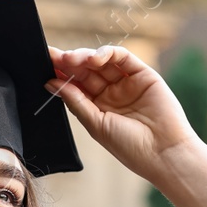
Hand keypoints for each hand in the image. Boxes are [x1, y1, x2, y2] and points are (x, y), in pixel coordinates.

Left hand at [45, 45, 206, 187]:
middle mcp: (112, 93)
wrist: (164, 153)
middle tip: (54, 57)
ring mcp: (127, 83)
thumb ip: (75, 101)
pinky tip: (94, 59)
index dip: (60, 74)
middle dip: (69, 62)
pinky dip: (106, 53)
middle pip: (86, 71)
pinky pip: (122, 56)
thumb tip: (51, 82)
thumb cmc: (130, 147)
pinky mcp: (143, 73)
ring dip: (84, 57)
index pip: (76, 85)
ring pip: (101, 61)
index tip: (43, 64)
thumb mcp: (96, 124)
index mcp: (98, 108)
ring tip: (71, 60)